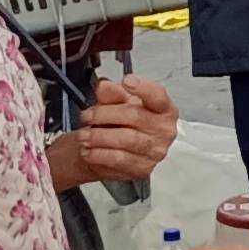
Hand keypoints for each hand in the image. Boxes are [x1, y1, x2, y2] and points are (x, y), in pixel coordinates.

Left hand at [55, 71, 179, 190]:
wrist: (112, 150)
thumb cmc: (120, 123)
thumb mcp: (116, 102)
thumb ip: (112, 93)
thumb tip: (105, 87)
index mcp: (164, 109)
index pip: (158, 96)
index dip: (143, 88)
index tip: (127, 81)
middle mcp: (164, 130)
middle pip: (135, 116)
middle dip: (105, 115)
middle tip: (87, 116)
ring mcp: (155, 151)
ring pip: (126, 139)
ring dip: (99, 137)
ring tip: (84, 135)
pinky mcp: (142, 168)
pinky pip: (119, 159)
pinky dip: (99, 154)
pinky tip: (89, 150)